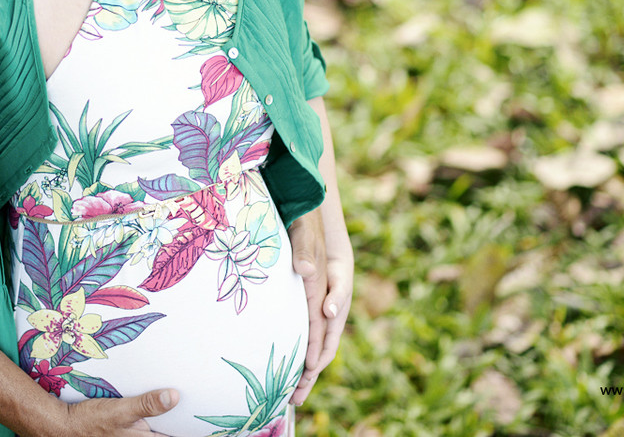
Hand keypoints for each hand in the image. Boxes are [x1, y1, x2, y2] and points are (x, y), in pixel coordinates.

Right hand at [58, 388, 179, 435]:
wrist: (63, 427)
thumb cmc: (90, 421)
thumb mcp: (120, 410)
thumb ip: (146, 405)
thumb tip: (174, 397)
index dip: (189, 429)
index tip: (202, 420)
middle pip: (165, 433)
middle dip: (176, 422)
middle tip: (190, 405)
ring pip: (154, 430)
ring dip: (162, 420)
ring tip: (174, 402)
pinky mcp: (124, 433)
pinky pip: (142, 428)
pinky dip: (150, 418)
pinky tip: (152, 405)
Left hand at [288, 207, 352, 404]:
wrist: (313, 224)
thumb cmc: (308, 231)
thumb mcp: (305, 237)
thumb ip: (306, 254)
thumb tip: (313, 284)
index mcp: (334, 294)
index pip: (325, 331)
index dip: (315, 353)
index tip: (306, 372)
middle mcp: (332, 307)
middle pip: (324, 348)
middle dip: (310, 374)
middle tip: (295, 399)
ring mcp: (324, 309)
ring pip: (317, 347)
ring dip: (305, 372)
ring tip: (292, 397)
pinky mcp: (313, 309)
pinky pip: (310, 339)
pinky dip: (302, 358)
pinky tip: (289, 370)